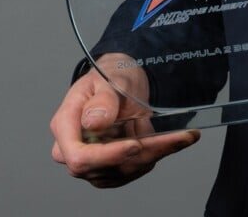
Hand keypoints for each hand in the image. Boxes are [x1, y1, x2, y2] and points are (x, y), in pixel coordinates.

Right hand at [49, 53, 199, 187]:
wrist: (121, 81)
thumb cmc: (109, 76)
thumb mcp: (108, 78)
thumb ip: (102, 100)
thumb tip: (94, 122)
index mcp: (65, 126)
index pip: (79, 157)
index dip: (107, 157)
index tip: (135, 145)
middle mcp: (74, 150)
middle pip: (106, 168)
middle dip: (143, 153)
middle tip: (178, 137)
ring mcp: (93, 162)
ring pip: (125, 170)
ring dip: (156, 153)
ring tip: (181, 134)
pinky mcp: (112, 167)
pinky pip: (136, 168)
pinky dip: (158, 154)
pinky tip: (174, 139)